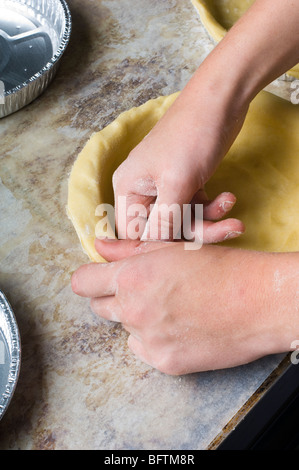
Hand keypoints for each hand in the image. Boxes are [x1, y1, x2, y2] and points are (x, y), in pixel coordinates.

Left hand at [71, 240, 290, 374]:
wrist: (260, 301)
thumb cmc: (222, 268)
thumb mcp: (173, 248)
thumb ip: (129, 250)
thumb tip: (99, 248)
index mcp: (133, 277)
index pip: (83, 283)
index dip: (90, 279)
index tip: (98, 279)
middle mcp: (134, 310)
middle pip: (99, 308)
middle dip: (115, 298)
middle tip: (146, 290)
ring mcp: (148, 340)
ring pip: (125, 328)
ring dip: (139, 319)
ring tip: (173, 308)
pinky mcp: (164, 363)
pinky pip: (143, 350)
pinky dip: (155, 340)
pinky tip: (181, 328)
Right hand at [112, 75, 247, 243]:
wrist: (221, 102)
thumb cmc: (192, 136)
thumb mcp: (176, 182)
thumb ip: (164, 220)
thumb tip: (154, 250)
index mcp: (129, 188)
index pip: (133, 234)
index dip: (156, 247)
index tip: (182, 254)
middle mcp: (143, 190)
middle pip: (162, 230)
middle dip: (193, 232)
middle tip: (224, 230)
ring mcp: (166, 187)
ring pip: (183, 221)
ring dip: (208, 221)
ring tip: (231, 211)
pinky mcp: (186, 183)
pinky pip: (196, 209)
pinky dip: (212, 208)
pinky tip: (228, 198)